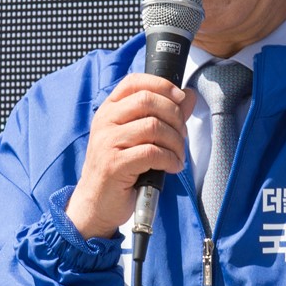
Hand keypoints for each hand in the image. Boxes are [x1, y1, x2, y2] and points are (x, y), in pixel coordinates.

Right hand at [65, 73, 195, 239]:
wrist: (96, 203)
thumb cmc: (120, 169)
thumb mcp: (139, 138)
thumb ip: (164, 115)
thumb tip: (188, 95)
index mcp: (109, 110)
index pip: (134, 82)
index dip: (162, 85)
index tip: (180, 98)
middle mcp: (105, 122)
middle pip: (147, 101)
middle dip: (174, 116)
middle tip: (181, 135)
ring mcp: (107, 143)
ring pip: (153, 127)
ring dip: (175, 142)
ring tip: (177, 155)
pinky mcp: (114, 165)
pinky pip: (152, 153)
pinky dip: (170, 159)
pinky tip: (172, 167)